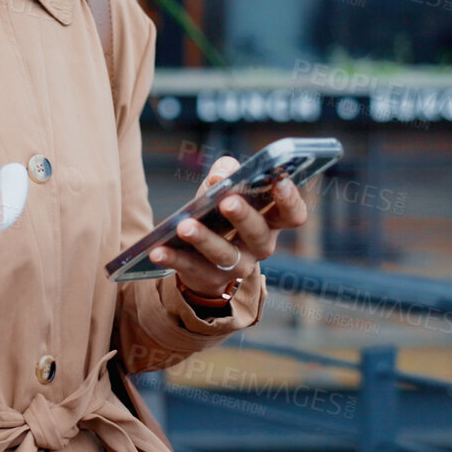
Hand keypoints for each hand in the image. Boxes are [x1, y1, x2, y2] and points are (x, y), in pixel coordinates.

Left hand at [151, 155, 309, 300]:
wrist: (202, 256)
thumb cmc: (219, 214)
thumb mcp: (223, 190)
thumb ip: (225, 174)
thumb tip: (221, 176)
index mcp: (271, 221)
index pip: (293, 214)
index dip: (290, 200)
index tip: (279, 182)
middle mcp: (260, 246)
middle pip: (257, 233)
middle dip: (243, 216)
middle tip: (227, 201)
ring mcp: (237, 266)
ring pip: (224, 254)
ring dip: (204, 238)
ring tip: (185, 226)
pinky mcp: (209, 278)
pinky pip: (191, 268)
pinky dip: (174, 257)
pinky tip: (157, 249)